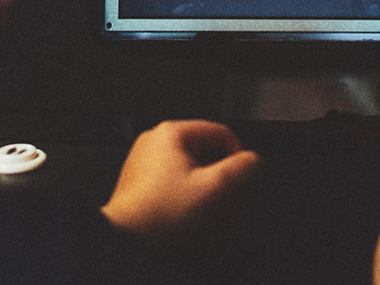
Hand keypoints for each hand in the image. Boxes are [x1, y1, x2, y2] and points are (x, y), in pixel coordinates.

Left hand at [101, 120, 260, 245]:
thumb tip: (255, 161)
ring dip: (210, 200)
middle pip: (210, 158)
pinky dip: (192, 208)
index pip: (223, 135)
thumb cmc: (159, 217)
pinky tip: (195, 228)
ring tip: (211, 225)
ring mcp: (148, 166)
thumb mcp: (214, 189)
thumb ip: (243, 169)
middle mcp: (157, 144)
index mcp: (172, 134)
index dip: (240, 161)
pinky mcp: (145, 188)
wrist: (124, 245)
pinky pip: (180, 192)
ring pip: (196, 178)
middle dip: (224, 187)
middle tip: (229, 209)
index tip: (243, 184)